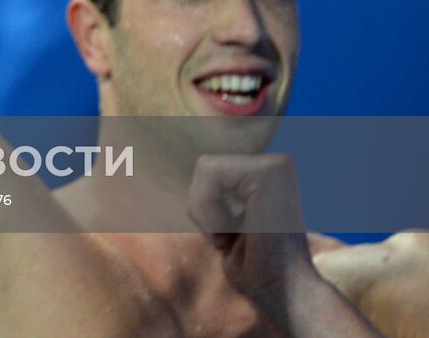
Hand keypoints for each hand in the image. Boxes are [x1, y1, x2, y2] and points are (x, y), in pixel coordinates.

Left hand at [187, 153, 320, 315]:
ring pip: (206, 168)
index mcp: (265, 175)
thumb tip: (173, 172)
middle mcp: (275, 164)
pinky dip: (210, 208)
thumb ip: (214, 196)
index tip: (225, 238)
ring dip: (207, 211)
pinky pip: (211, 172)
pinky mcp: (270, 172)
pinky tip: (231, 232)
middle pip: (205, 166)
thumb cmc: (256, 269)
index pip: (208, 171)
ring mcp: (275, 165)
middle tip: (227, 240)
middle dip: (203, 208)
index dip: (204, 207)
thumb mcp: (225, 225)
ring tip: (229, 237)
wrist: (285, 295)